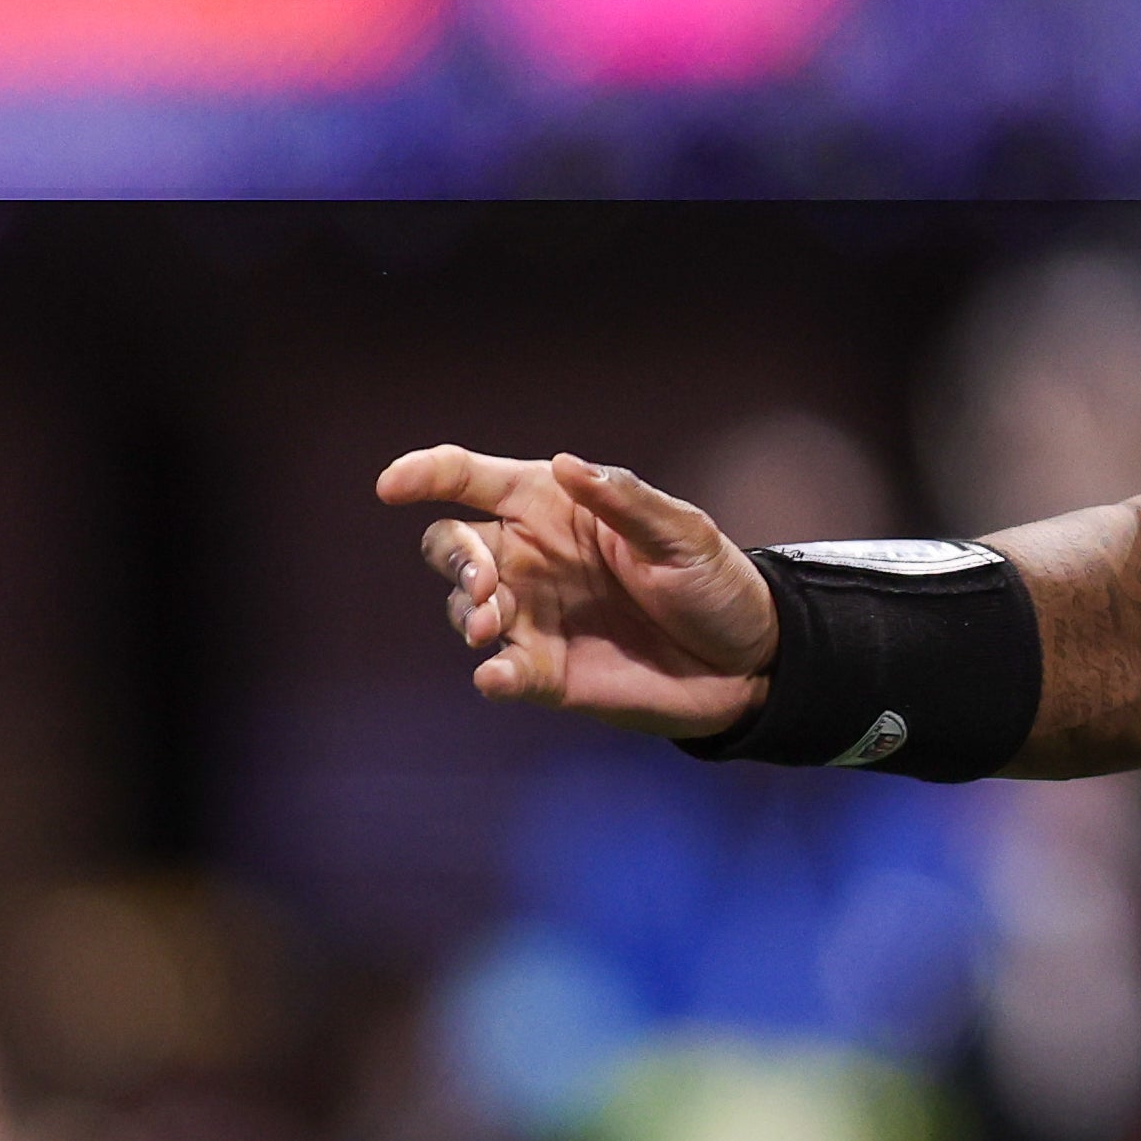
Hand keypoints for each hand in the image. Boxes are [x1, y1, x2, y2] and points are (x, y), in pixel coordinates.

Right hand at [375, 447, 776, 736]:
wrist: (748, 660)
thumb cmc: (712, 582)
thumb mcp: (681, 534)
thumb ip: (624, 501)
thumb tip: (565, 465)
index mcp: (553, 507)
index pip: (472, 480)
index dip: (426, 475)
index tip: (392, 485)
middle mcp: (530, 558)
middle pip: (451, 545)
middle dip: (452, 558)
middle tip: (485, 581)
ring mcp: (533, 616)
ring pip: (464, 608)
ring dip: (466, 614)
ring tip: (494, 624)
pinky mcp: (544, 672)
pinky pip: (500, 672)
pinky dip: (492, 675)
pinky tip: (499, 675)